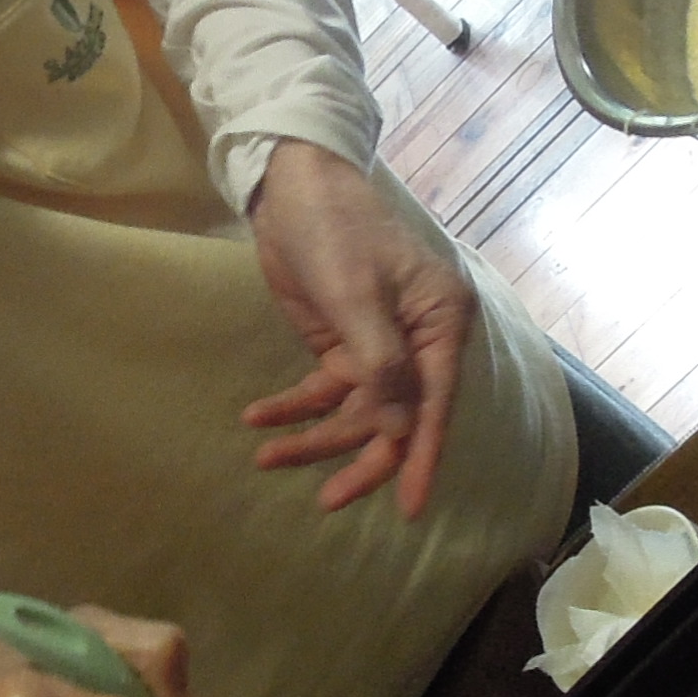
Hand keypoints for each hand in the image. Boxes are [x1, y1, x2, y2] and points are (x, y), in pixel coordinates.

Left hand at [240, 142, 477, 519]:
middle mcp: (416, 343)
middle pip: (395, 419)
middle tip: (326, 499)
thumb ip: (380, 364)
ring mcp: (376, 347)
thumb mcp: (357, 294)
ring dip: (311, 435)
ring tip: (265, 455)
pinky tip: (257, 418)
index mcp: (441, 325)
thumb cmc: (337, 228)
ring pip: (353, 412)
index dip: (421, 458)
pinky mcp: (339, 347)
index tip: (410, 510)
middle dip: (358, 458)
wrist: (292, 186)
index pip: (435, 405)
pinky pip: (319, 392)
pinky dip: (290, 407)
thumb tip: (400, 431)